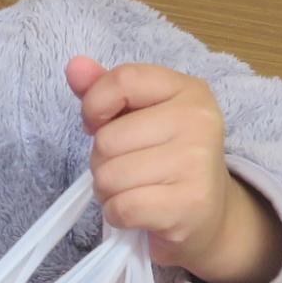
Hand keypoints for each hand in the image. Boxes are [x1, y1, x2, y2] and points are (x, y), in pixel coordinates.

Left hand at [68, 57, 281, 282]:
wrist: (207, 216)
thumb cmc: (164, 162)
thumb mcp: (138, 118)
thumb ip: (105, 90)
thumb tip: (74, 65)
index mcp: (188, 90)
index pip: (123, 80)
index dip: (94, 106)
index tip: (98, 125)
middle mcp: (198, 120)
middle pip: (107, 139)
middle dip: (102, 162)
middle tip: (129, 170)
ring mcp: (197, 162)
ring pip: (109, 176)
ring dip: (109, 192)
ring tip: (135, 191)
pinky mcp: (190, 203)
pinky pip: (122, 207)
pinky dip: (118, 215)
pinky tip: (140, 213)